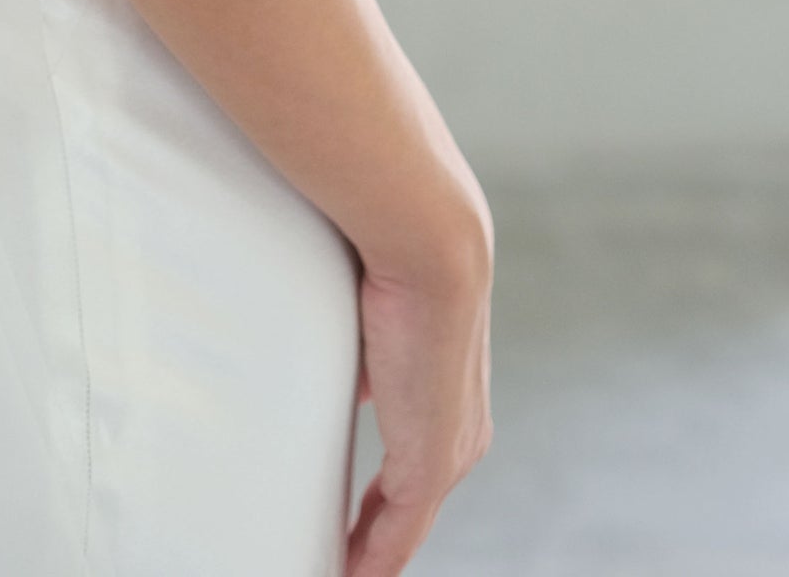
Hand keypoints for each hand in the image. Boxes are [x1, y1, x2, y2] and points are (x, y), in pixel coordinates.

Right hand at [344, 239, 493, 575]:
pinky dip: (372, 559)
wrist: (428, 243)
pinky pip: (399, 534)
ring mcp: (449, 450)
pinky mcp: (431, 462)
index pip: (409, 467)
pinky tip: (348, 574)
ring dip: (368, 548)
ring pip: (403, 523)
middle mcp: (459, 433)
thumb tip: (329, 350)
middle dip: (369, 531)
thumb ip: (353, 339)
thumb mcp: (364, 305)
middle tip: (332, 549)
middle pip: (408, 506)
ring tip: (333, 563)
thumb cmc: (390, 252)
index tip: (344, 513)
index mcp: (446, 398)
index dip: (376, 497)